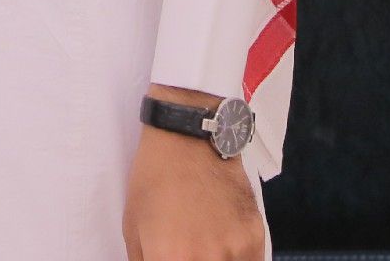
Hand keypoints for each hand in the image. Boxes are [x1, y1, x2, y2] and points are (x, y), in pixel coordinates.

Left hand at [122, 87, 265, 260]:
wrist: (188, 141)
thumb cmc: (154, 180)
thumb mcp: (133, 228)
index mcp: (171, 258)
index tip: (170, 257)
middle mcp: (207, 259)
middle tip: (186, 251)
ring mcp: (236, 250)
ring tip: (206, 244)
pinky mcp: (256, 237)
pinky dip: (237, 258)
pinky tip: (223, 244)